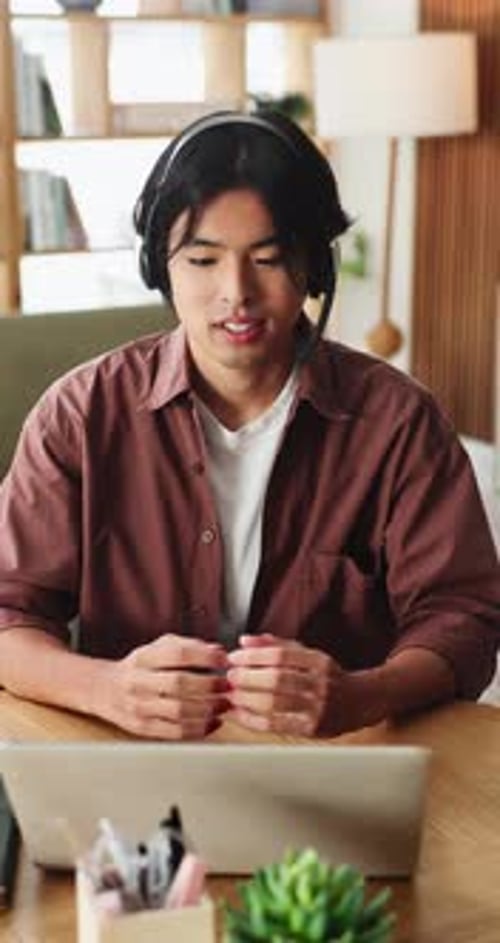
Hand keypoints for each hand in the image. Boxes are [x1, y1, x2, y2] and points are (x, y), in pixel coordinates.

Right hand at [98, 634, 229, 739]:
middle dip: (209, 685)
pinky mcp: (142, 728)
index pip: (177, 654)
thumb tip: (218, 652)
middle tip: (227, 685)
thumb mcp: (158, 648)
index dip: (204, 657)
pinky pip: (175, 732)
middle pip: (179, 684)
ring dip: (208, 709)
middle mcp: (138, 681)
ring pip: (179, 710)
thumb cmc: (139, 667)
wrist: (103, 689)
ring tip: (224, 704)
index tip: (224, 659)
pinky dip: (199, 729)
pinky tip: (213, 722)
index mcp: (144, 658)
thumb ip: (188, 646)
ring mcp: (139, 706)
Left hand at [227, 634, 345, 736]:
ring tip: (231, 695)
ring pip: (275, 703)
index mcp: (319, 661)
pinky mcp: (312, 729)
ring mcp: (318, 708)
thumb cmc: (326, 676)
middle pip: (277, 679)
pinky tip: (239, 714)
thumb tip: (244, 640)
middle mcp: (321, 684)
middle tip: (229, 676)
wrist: (360, 702)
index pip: (281, 655)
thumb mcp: (307, 654)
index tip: (234, 656)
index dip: (254, 655)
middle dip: (247, 677)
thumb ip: (275, 645)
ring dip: (247, 699)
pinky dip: (253, 720)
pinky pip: (276, 725)